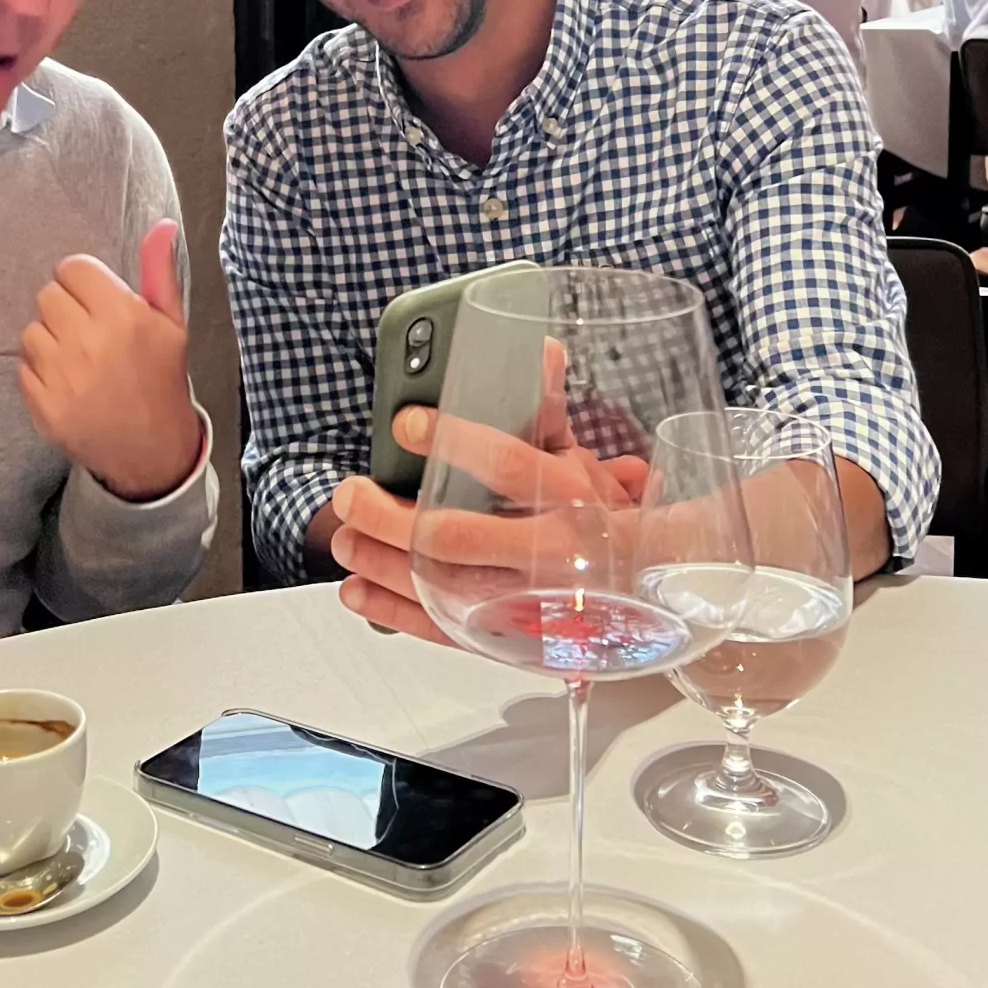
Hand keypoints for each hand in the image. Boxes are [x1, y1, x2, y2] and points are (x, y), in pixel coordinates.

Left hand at [19, 219, 202, 501]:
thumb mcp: (171, 323)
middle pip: (48, 296)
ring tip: (76, 359)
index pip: (72, 268)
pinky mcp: (43, 405)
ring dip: (49, 341)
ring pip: (31, 331)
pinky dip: (39, 372)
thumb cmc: (162, 379)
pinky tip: (66, 383)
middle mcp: (90, 342)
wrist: (152, 449)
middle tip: (87, 332)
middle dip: (65, 309)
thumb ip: (159, 271)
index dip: (82, 282)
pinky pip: (22, 366)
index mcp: (123, 314)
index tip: (95, 301)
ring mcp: (63, 376)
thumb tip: (163, 225)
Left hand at [328, 396, 648, 643]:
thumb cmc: (601, 520)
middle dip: (388, 516)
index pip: (507, 465)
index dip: (451, 441)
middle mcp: (548, 554)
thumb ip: (547, 411)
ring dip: (380, 561)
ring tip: (344, 537)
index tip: (406, 422)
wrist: (642, 594)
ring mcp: (526, 603)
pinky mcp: (507, 637)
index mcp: (570, 498)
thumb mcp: (580, 462)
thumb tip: (539, 349)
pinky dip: (392, 610)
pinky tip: (356, 590)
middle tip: (352, 492)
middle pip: (455, 538)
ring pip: (440, 587)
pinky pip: (440, 630)